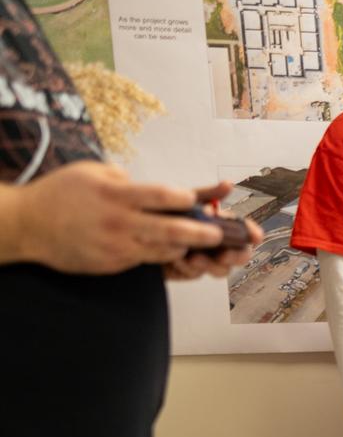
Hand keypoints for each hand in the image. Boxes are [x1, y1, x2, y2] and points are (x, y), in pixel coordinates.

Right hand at [0, 162, 225, 273]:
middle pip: (172, 230)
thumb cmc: (60, 193)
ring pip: (163, 251)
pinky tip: (169, 252)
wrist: (28, 225)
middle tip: (219, 234)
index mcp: (116, 195)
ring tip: (196, 244)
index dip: (185, 198)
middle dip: (202, 233)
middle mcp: (119, 222)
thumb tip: (150, 186)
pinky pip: (145, 261)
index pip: (161, 196)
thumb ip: (123, 178)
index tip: (194, 199)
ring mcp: (116, 246)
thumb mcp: (90, 172)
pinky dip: (160, 257)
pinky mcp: (113, 264)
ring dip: (184, 248)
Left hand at [165, 180, 262, 280]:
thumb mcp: (185, 202)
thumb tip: (228, 184)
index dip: (252, 234)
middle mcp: (216, 244)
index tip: (255, 236)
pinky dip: (188, 268)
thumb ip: (208, 194)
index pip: (244, 231)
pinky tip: (177, 260)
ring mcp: (204, 259)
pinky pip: (196, 274)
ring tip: (193, 258)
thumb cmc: (162, 214)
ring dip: (210, 265)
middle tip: (224, 254)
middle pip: (238, 255)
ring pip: (220, 270)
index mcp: (220, 226)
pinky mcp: (188, 271)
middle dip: (234, 256)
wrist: (136, 231)